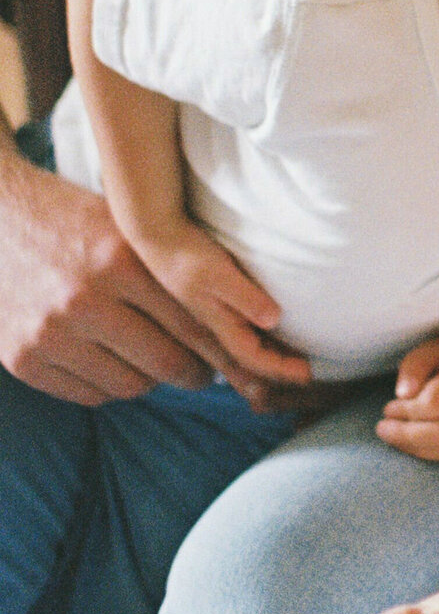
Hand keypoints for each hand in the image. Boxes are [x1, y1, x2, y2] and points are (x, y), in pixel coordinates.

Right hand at [0, 153, 248, 404]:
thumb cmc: (71, 219)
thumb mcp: (123, 226)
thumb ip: (170, 268)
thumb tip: (240, 317)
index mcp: (118, 259)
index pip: (192, 322)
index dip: (222, 347)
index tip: (235, 356)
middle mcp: (83, 298)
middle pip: (165, 362)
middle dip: (194, 373)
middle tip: (203, 371)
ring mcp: (49, 332)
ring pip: (129, 386)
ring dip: (150, 380)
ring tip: (155, 363)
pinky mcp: (22, 358)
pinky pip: (89, 394)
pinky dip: (109, 386)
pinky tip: (114, 364)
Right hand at [126, 218, 310, 387]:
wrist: (158, 238)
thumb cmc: (189, 253)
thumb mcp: (220, 275)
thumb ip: (246, 298)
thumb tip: (274, 320)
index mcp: (220, 323)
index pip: (253, 358)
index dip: (279, 369)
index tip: (306, 374)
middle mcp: (217, 325)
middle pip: (250, 360)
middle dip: (277, 370)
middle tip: (307, 375)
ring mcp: (214, 316)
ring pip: (245, 348)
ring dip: (268, 357)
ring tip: (294, 359)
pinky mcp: (212, 303)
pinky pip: (239, 332)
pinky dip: (258, 339)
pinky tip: (268, 333)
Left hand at [376, 335, 438, 461]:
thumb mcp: (431, 350)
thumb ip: (414, 367)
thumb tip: (403, 394)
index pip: (433, 404)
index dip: (406, 410)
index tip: (388, 408)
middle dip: (405, 434)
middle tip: (383, 428)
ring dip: (412, 447)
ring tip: (392, 436)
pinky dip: (424, 453)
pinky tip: (408, 443)